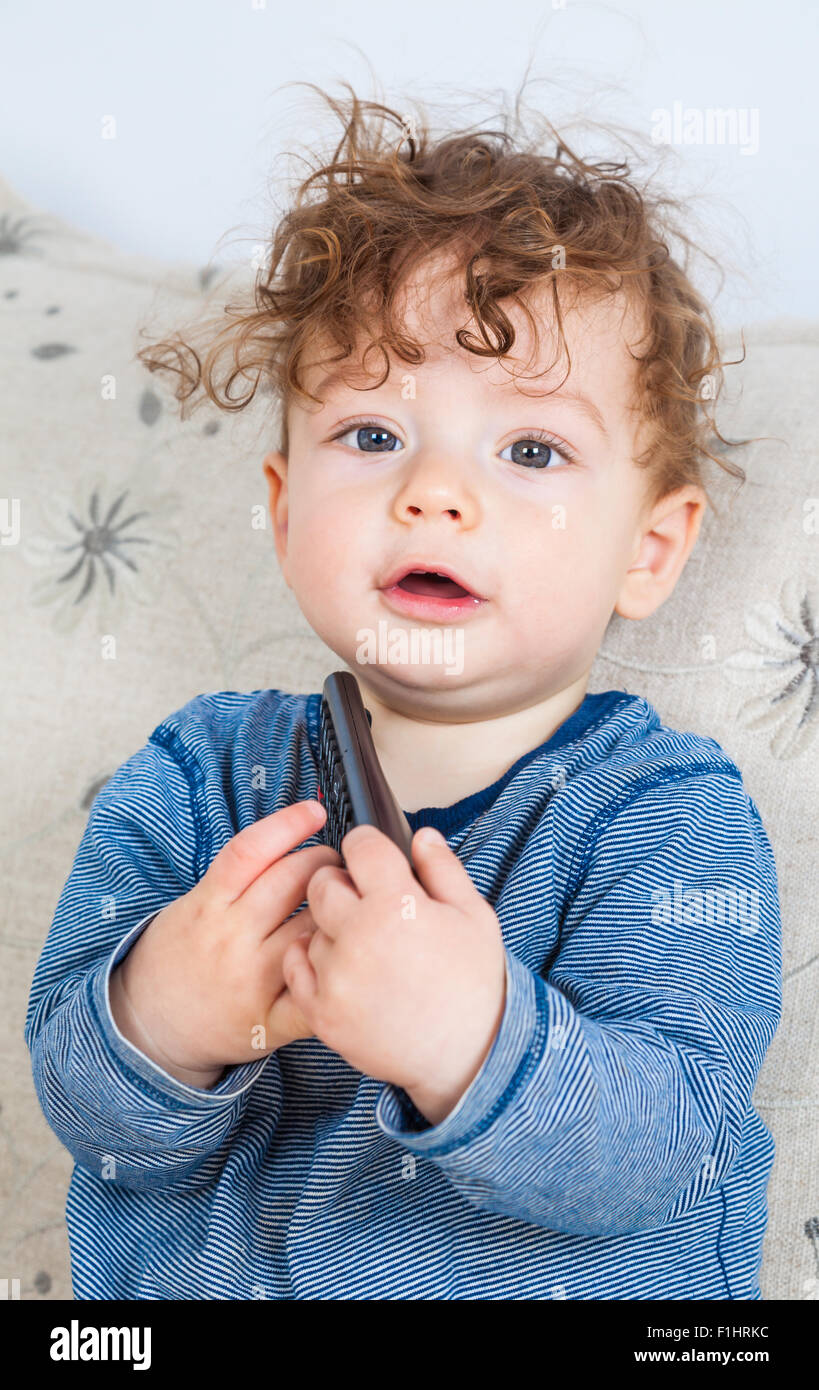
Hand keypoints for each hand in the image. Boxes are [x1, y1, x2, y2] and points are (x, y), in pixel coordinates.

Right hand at [109, 801, 341, 1086]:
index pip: (251, 851)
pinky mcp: (268, 1020)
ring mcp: (250, 980)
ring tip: (342, 906)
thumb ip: (235, 880)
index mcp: (208, 905)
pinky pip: (313, 991)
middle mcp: (229, 938)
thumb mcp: (192, 906)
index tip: (314, 811)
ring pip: (311, 927)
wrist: (148, 1025)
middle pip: (291, 881)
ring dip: (337, 910)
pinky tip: (338, 957)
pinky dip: (333, 969)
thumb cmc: (179, 957)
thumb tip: (289, 839)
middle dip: (323, 862)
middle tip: (334, 865)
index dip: (287, 824)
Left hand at [276, 824, 506, 1124]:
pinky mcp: (321, 1010)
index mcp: (396, 904)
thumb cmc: (474, 984)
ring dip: (330, 927)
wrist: (466, 1055)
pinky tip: (340, 964)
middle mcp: (358, 935)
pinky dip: (311, 960)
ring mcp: (335, 975)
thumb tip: (421, 836)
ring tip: (365, 945)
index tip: (374, 857)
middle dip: (341, 883)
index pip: (360, 846)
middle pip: (322, 882)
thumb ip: (443, 868)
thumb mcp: (474, 915)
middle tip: (366, 901)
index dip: (368, 846)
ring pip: (310, 926)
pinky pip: (297, 967)